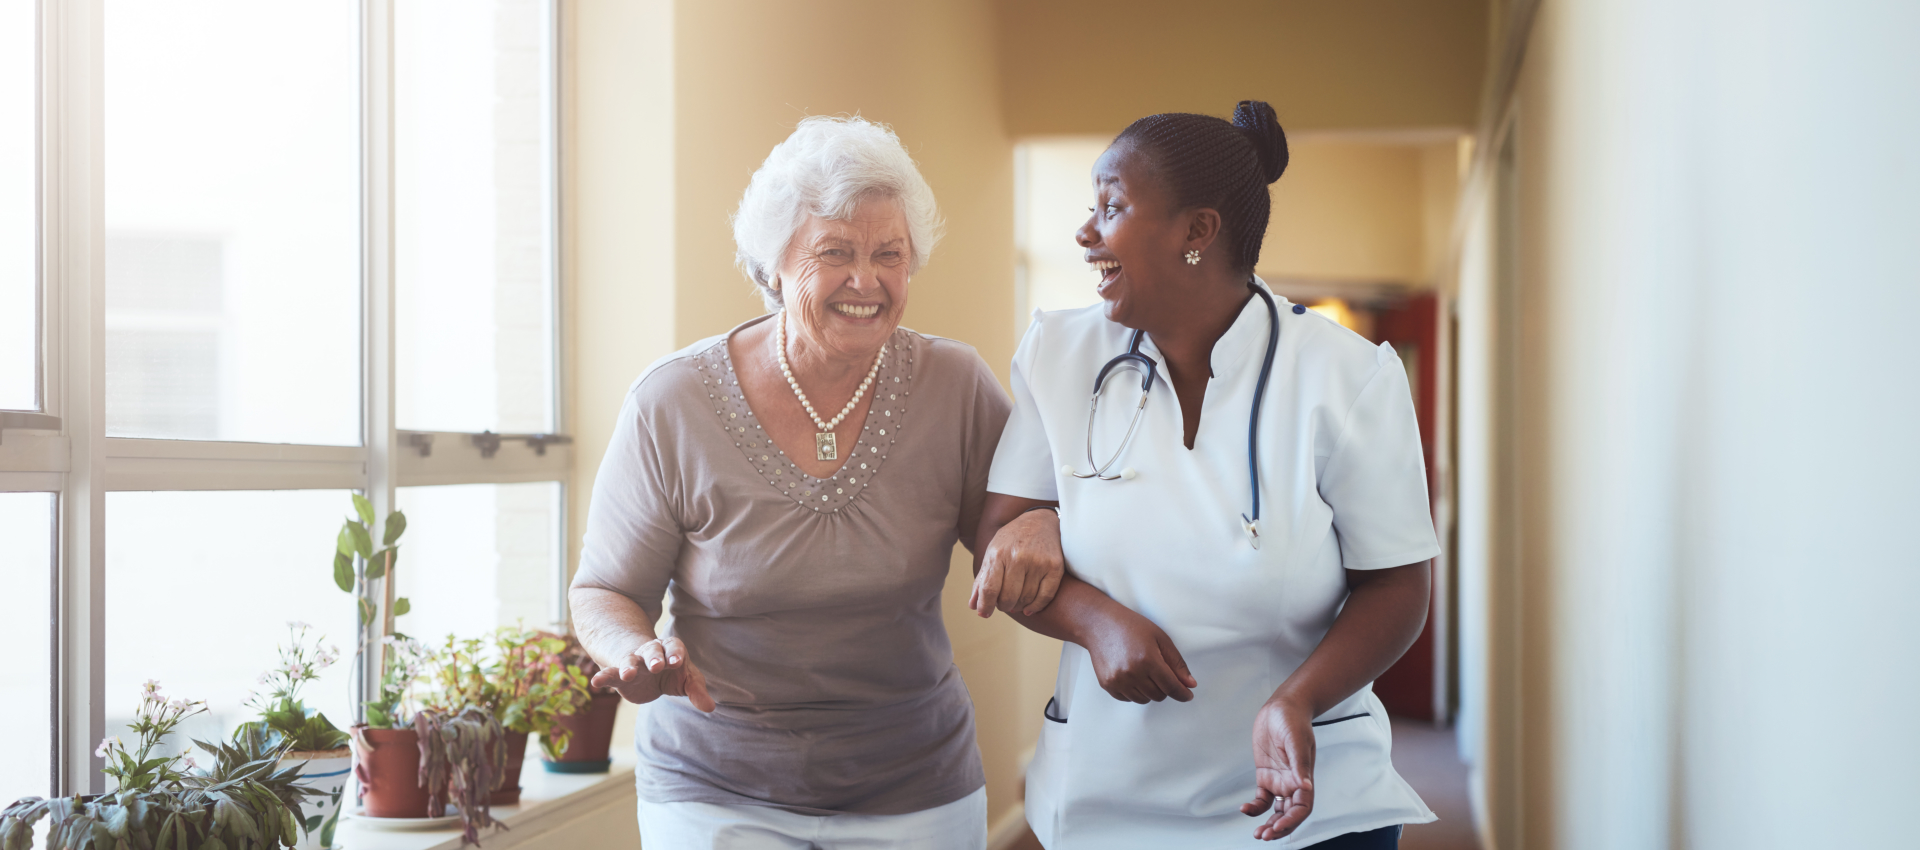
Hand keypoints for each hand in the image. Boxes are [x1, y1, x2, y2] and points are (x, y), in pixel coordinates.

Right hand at [588, 636, 715, 712]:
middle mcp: (651, 653)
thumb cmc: (673, 672)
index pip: (674, 648)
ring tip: (628, 674)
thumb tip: (710, 708)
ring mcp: (634, 663)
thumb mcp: (687, 680)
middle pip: (652, 651)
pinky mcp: (620, 677)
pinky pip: (610, 675)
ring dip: (629, 666)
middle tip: (657, 666)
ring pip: (630, 661)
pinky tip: (595, 682)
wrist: (647, 670)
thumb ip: (697, 691)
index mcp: (671, 650)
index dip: (675, 654)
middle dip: (654, 657)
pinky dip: (603, 677)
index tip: (677, 662)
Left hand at [970, 508, 1065, 617]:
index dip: (985, 605)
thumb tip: (973, 606)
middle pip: (1008, 597)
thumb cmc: (1013, 539)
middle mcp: (1018, 557)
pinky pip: (1045, 597)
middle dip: (1004, 606)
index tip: (984, 613)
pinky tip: (1029, 608)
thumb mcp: (992, 552)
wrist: (1041, 521)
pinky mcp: (1055, 567)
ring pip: (1026, 599)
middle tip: (1004, 604)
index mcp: (998, 554)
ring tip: (1016, 602)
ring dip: (1019, 606)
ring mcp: (1038, 562)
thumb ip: (982, 579)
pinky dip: (1035, 607)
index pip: (989, 588)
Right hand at [1082, 606, 1195, 702]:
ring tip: (1145, 672)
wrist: (1100, 624)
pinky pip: (1128, 699)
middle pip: (1159, 695)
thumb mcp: (1160, 638)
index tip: (1188, 695)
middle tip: (1161, 673)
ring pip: (1144, 699)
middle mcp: (1132, 673)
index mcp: (1148, 660)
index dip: (1182, 693)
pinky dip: (1135, 692)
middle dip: (1165, 688)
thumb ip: (1177, 663)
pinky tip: (1133, 675)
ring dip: (1150, 691)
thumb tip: (1190, 684)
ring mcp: (1118, 680)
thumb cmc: (1131, 626)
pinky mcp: (1107, 684)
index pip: (1171, 687)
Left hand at [1242, 697, 1315, 839]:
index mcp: (1304, 778)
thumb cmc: (1294, 721)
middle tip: (1264, 836)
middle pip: (1289, 814)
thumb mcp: (1297, 742)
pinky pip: (1262, 798)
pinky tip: (1245, 809)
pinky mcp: (1266, 775)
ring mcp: (1279, 780)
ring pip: (1276, 811)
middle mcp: (1293, 783)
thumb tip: (1305, 786)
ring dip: (1268, 823)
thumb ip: (1299, 766)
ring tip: (1258, 833)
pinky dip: (1255, 807)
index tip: (1277, 828)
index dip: (1292, 821)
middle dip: (1279, 828)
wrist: (1282, 708)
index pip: (1302, 808)